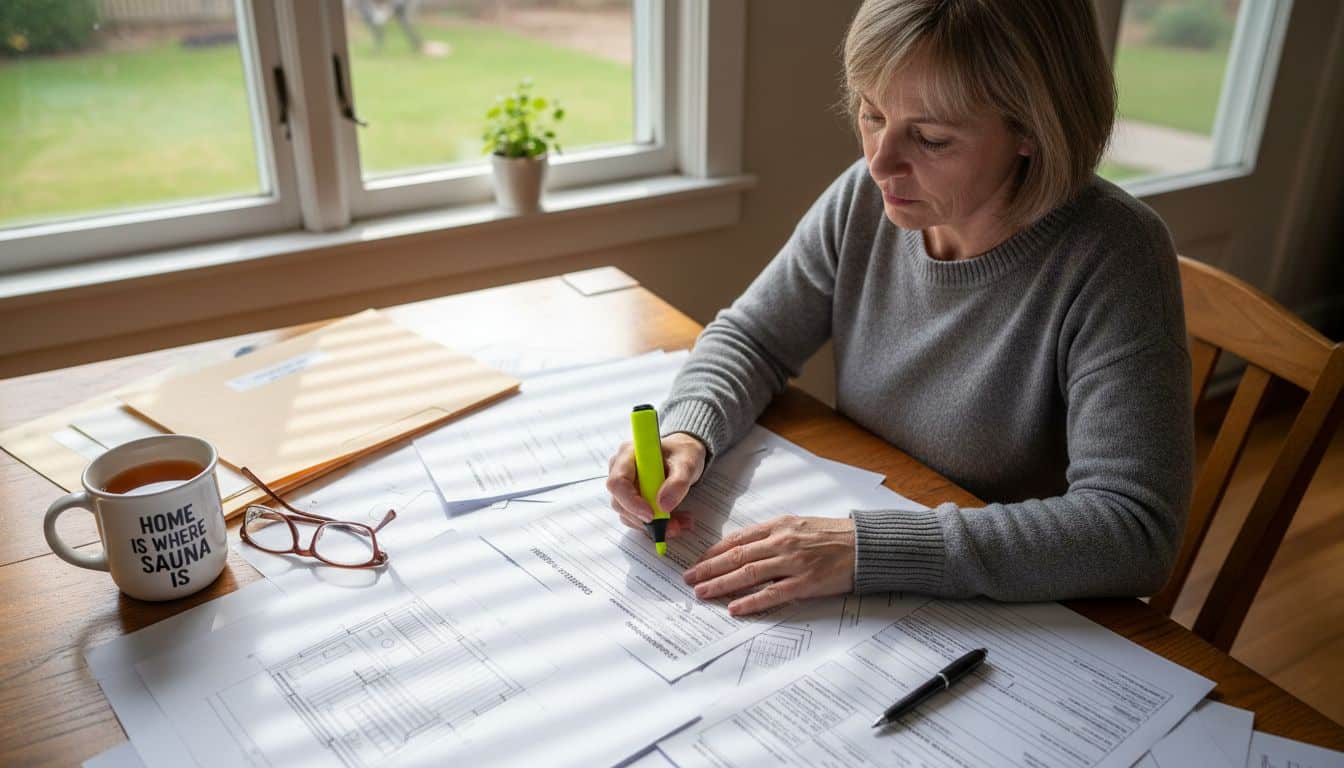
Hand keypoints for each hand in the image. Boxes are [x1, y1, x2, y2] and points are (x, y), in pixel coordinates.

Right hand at [606, 432, 706, 538]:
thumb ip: (678, 482)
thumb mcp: (687, 464)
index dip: (631, 502)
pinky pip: (638, 519)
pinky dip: (657, 525)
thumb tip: (663, 505)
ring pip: (629, 515)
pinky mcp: (631, 500)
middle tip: (675, 525)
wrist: (683, 456)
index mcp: (628, 454)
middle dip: (646, 519)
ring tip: (682, 522)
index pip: (618, 482)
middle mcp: (620, 470)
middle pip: (620, 503)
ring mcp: (624, 487)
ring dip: (655, 525)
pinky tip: (677, 520)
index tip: (652, 515)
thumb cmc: (681, 453)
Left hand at [682, 516, 854, 615]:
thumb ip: (773, 534)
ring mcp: (793, 563)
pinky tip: (735, 607)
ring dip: (721, 584)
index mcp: (779, 526)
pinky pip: (772, 594)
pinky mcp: (805, 583)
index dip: (714, 552)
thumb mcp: (799, 524)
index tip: (698, 561)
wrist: (864, 545)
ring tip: (703, 592)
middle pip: (736, 556)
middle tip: (689, 579)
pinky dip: (751, 601)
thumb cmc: (833, 535)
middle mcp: (782, 542)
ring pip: (748, 574)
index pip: (738, 539)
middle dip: (709, 568)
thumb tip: (745, 547)